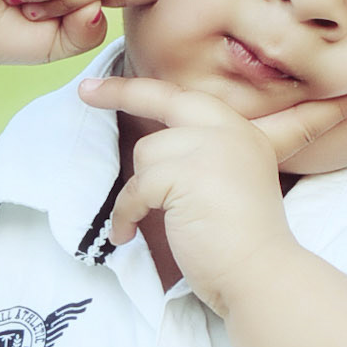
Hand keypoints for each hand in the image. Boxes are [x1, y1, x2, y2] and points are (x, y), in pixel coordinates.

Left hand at [77, 75, 346, 314]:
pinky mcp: (186, 173)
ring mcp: (211, 146)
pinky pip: (136, 186)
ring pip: (147, 153)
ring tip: (149, 220)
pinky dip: (127, 213)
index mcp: (243, 133)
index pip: (201, 100)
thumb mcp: (231, 184)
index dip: (171, 83)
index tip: (149, 71)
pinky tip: (129, 234)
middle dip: (121, 91)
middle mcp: (230, 130)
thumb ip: (206, 158)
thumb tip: (154, 152)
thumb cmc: (242, 244)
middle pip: (165, 97)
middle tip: (85, 90)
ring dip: (139, 191)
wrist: (261, 274)